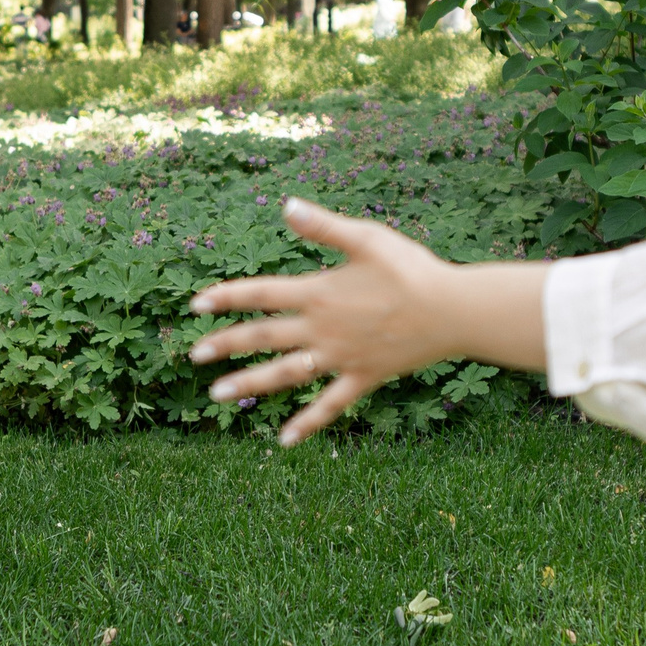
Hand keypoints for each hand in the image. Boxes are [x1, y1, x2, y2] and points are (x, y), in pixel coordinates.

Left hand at [187, 199, 470, 445]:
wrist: (453, 310)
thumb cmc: (412, 269)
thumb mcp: (367, 238)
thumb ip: (323, 227)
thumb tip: (285, 205)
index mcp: (319, 293)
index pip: (261, 294)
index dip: (227, 297)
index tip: (196, 304)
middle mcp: (323, 329)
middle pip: (263, 338)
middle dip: (226, 345)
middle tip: (193, 355)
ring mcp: (341, 358)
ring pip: (286, 374)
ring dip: (250, 385)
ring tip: (216, 396)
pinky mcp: (363, 378)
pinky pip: (329, 405)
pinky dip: (307, 423)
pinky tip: (283, 441)